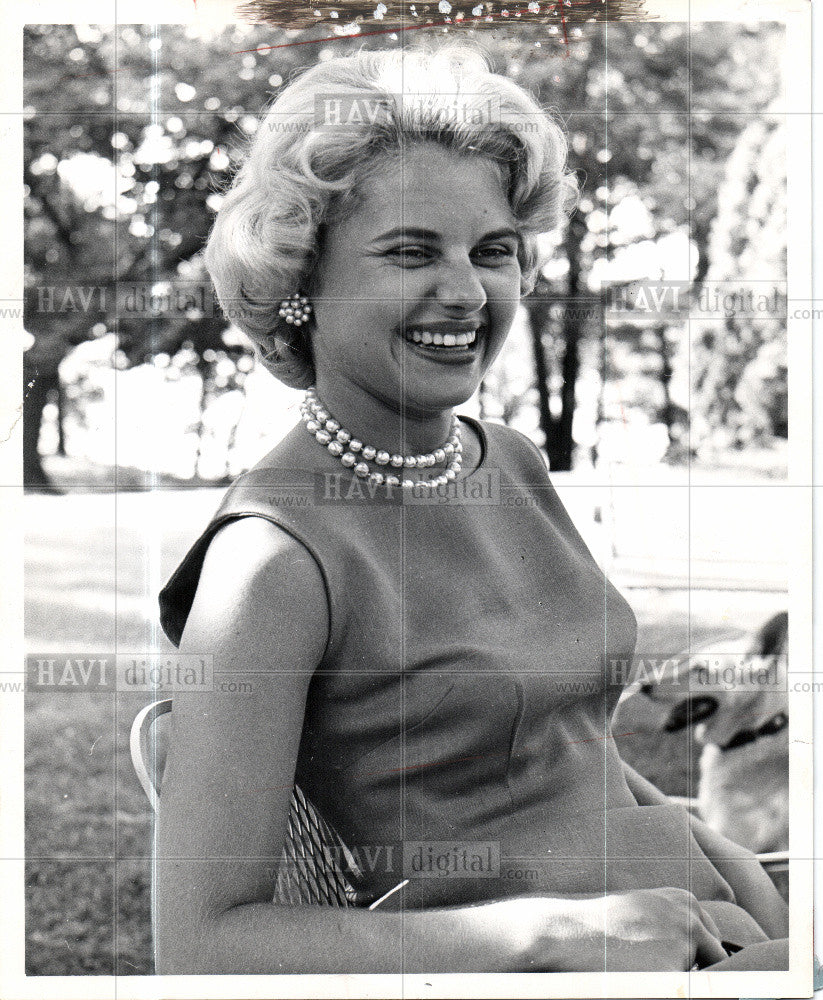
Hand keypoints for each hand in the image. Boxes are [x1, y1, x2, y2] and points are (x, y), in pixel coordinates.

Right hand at [508, 888, 730, 970]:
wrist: (572, 930)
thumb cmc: (603, 921)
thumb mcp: (645, 906)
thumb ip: (676, 920)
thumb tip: (704, 947)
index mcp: (686, 901)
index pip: (713, 938)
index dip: (697, 955)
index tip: (679, 960)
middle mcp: (691, 919)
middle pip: (716, 957)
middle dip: (697, 968)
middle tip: (660, 966)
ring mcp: (684, 945)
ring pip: (703, 976)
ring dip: (682, 977)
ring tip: (646, 967)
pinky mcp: (673, 972)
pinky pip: (683, 988)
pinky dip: (666, 986)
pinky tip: (642, 977)